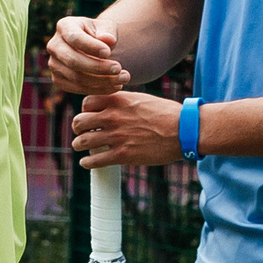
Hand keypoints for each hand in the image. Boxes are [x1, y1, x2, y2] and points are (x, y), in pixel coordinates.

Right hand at [46, 16, 130, 95]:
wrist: (94, 48)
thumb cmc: (101, 34)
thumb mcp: (107, 27)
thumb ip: (108, 31)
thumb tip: (108, 39)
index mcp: (64, 26)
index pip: (75, 38)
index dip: (91, 46)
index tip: (109, 52)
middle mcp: (54, 45)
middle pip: (73, 60)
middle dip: (98, 67)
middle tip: (119, 69)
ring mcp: (54, 64)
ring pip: (76, 77)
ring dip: (102, 81)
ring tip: (122, 79)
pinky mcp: (58, 79)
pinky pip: (77, 88)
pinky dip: (98, 89)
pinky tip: (114, 86)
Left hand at [71, 90, 185, 168]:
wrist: (184, 131)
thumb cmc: (167, 114)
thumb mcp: (142, 99)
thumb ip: (123, 102)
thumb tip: (112, 106)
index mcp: (118, 100)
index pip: (86, 102)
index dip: (85, 110)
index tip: (89, 116)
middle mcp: (113, 116)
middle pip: (79, 121)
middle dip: (78, 128)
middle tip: (81, 133)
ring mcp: (116, 136)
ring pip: (82, 141)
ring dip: (79, 145)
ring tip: (81, 147)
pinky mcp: (122, 155)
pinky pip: (94, 160)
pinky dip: (87, 162)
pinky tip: (87, 162)